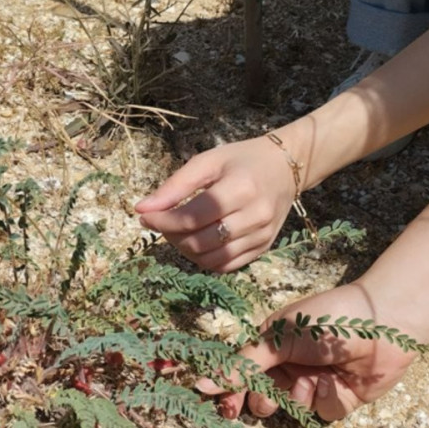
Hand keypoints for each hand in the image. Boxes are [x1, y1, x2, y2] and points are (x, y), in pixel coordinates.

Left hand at [134, 136, 295, 272]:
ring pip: (212, 259)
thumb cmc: (242, 160)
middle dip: (171, 236)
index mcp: (240, 188)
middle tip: (161, 223)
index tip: (145, 216)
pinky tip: (196, 243)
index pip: (192, 217)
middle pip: (200, 242)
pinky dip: (205, 260)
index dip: (163, 221)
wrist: (286, 167)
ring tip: (177, 233)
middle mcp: (255, 215)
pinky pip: (227, 266)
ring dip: (185, 251)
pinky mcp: (264, 248)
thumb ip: (175, 186)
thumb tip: (142, 208)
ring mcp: (262, 235)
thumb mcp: (207, 162)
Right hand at [196, 283, 419, 421]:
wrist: (381, 322)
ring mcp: (313, 384)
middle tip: (269, 398)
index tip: (225, 408)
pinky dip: (325, 400)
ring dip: (297, 398)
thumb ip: (242, 365)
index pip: (241, 375)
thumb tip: (201, 384)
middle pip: (262, 398)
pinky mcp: (339, 399)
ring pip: (291, 409)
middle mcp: (288, 367)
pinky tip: (334, 382)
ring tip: (310, 380)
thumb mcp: (278, 339)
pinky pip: (322, 413)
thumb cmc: (326, 319)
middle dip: (263, 401)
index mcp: (269, 348)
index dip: (231, 393)